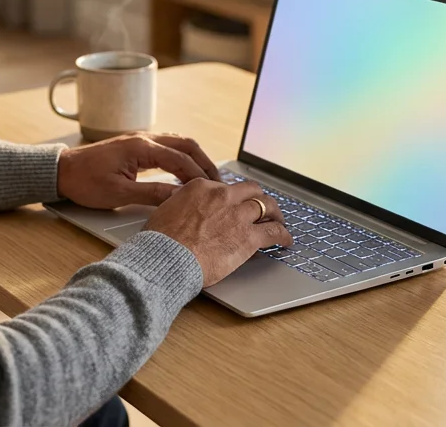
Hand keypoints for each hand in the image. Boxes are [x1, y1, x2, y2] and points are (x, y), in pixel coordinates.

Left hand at [56, 132, 220, 208]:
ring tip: (208, 177)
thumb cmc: (85, 182)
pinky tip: (186, 170)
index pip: (180, 159)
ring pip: (178, 142)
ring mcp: (140, 139)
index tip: (213, 191)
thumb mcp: (119, 194)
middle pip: (186, 144)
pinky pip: (167, 145)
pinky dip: (182, 156)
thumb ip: (152, 194)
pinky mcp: (136, 145)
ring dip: (195, 157)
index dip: (199, 176)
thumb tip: (180, 197)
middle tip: (219, 181)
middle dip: (205, 162)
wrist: (62, 171)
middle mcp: (144, 138)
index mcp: (141, 147)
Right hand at [143, 179, 291, 285]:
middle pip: (251, 190)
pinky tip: (285, 241)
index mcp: (201, 187)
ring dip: (275, 214)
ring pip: (267, 206)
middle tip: (263, 207)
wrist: (165, 258)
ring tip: (278, 221)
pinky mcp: (248, 237)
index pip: (225, 187)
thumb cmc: (160, 241)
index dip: (233, 197)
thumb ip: (181, 206)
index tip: (235, 204)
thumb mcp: (165, 212)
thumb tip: (183, 211)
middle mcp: (222, 196)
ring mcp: (237, 215)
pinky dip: (283, 235)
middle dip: (259, 198)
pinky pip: (274, 232)